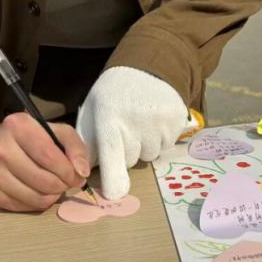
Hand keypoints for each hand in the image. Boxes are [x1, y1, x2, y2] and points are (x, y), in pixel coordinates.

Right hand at [0, 114, 90, 211]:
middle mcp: (0, 149)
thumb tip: (82, 172)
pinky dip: (41, 203)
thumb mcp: (57, 132)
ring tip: (56, 186)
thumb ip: (75, 147)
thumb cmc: (34, 139)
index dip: (68, 170)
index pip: (48, 156)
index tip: (77, 175)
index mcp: (17, 126)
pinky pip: (26, 207)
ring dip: (54, 196)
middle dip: (63, 185)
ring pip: (36, 197)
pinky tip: (41, 191)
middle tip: (68, 182)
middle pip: (43, 180)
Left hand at [76, 66, 188, 199]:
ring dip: (144, 146)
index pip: (112, 154)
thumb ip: (87, 142)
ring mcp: (159, 122)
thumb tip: (84, 172)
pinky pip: (166, 146)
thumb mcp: (93, 111)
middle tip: (125, 129)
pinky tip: (154, 120)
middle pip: (131, 160)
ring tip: (140, 123)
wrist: (147, 67)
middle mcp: (136, 121)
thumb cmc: (113, 94)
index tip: (114, 194)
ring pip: (150, 155)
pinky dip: (160, 138)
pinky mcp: (177, 121)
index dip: (113, 178)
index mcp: (109, 118)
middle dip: (127, 152)